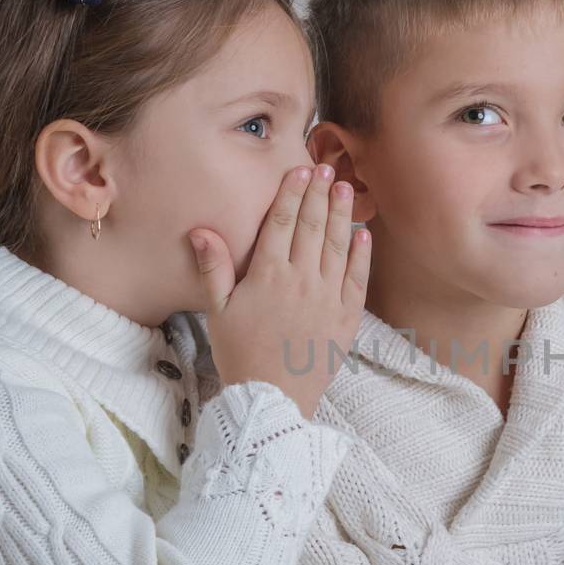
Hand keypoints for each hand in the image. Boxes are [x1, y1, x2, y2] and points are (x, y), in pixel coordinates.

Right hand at [190, 163, 369, 418]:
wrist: (273, 397)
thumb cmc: (241, 354)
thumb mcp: (218, 311)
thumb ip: (213, 268)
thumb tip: (200, 230)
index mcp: (267, 275)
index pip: (281, 224)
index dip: (291, 194)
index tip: (300, 171)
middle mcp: (301, 280)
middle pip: (311, 227)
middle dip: (318, 195)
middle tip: (326, 167)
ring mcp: (327, 297)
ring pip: (336, 246)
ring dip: (340, 214)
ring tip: (344, 188)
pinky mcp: (346, 317)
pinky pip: (357, 279)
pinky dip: (361, 255)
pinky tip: (363, 234)